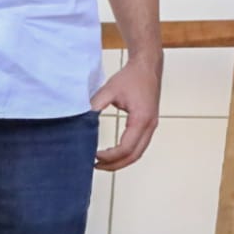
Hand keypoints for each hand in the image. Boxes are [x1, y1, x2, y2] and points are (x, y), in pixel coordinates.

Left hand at [92, 55, 162, 170]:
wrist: (147, 67)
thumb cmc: (131, 77)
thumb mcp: (109, 90)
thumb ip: (95, 106)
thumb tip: (81, 121)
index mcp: (141, 119)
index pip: (126, 148)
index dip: (109, 156)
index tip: (94, 156)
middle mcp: (150, 125)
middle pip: (134, 155)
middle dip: (115, 165)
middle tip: (95, 166)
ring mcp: (152, 125)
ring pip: (139, 153)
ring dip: (122, 161)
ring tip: (102, 163)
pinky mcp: (150, 124)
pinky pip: (141, 145)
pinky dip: (128, 153)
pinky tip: (114, 153)